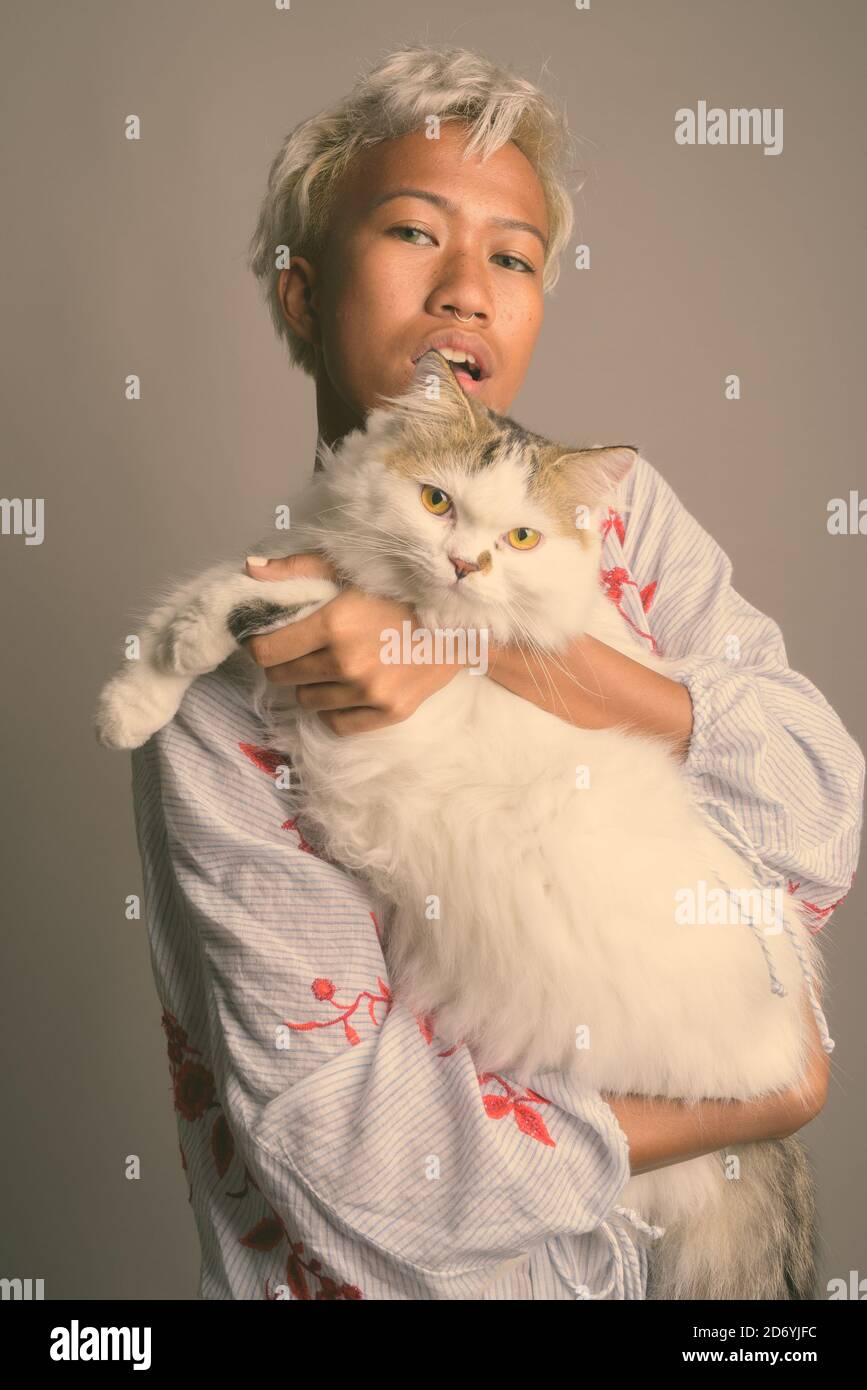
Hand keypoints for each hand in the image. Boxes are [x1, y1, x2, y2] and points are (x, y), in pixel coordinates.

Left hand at [243, 553, 461, 734]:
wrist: (459, 620)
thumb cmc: (401, 590)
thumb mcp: (348, 569)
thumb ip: (297, 570)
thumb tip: (250, 570)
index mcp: (334, 624)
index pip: (267, 652)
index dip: (259, 645)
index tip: (266, 640)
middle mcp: (347, 662)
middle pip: (283, 677)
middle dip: (284, 662)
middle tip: (301, 649)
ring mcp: (369, 692)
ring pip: (307, 701)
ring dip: (310, 685)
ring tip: (329, 666)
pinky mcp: (388, 712)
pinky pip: (337, 723)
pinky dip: (334, 709)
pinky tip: (344, 689)